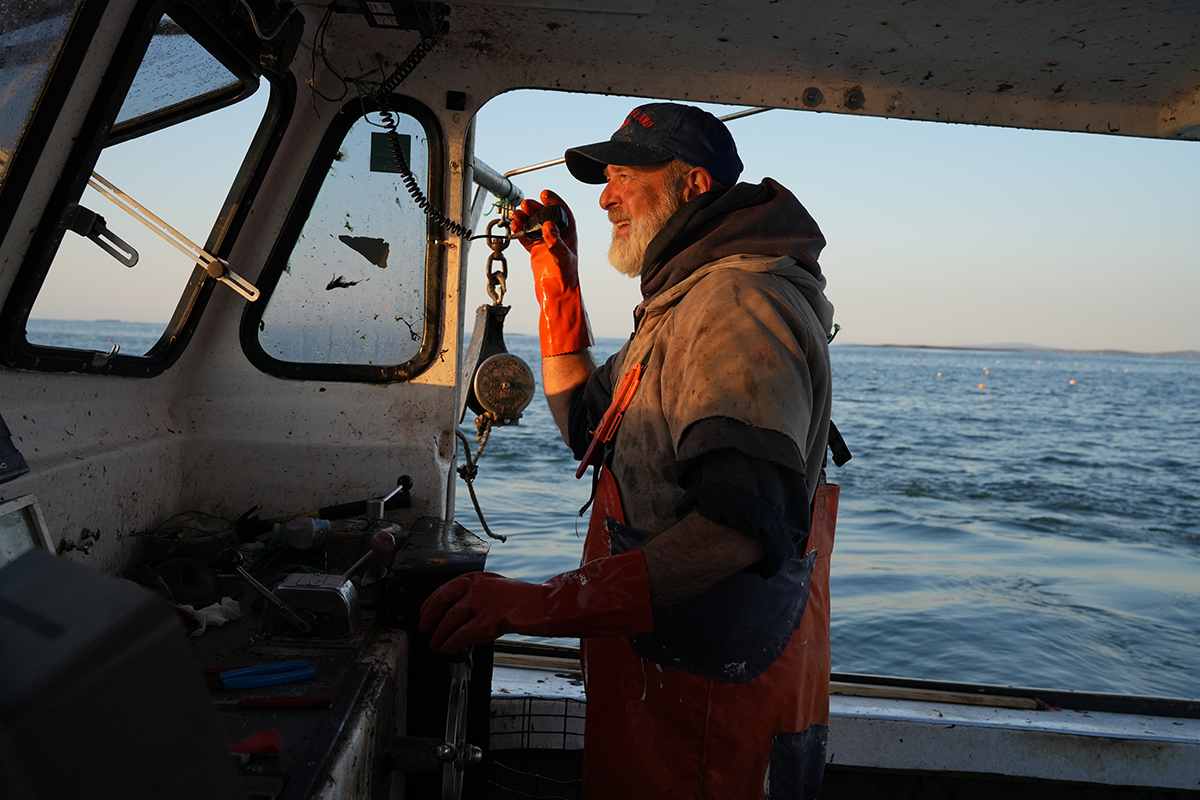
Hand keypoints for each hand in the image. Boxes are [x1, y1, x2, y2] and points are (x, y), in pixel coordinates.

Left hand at [420, 572, 541, 653]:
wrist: (544, 605)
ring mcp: (485, 601)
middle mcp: (478, 586)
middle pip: (444, 600)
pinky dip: (452, 642)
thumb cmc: (522, 600)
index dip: (430, 603)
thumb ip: (474, 600)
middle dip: (430, 618)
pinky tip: (448, 648)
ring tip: (435, 645)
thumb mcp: (494, 592)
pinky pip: (464, 633)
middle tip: (425, 630)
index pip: (445, 588)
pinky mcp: (491, 619)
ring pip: (451, 619)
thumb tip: (453, 618)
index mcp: (477, 578)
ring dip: (440, 634)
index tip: (423, 613)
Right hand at [512, 190, 592, 356]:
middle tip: (525, 204)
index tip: (545, 193)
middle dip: (535, 208)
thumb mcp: (562, 257)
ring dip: (525, 218)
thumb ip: (555, 242)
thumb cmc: (565, 279)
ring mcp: (546, 244)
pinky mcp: (536, 252)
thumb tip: (549, 226)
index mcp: (569, 235)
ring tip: (516, 214)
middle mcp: (558, 237)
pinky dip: (519, 231)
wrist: (556, 297)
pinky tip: (513, 226)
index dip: (554, 202)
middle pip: (545, 216)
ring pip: (534, 225)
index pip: (563, 213)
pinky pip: (526, 237)